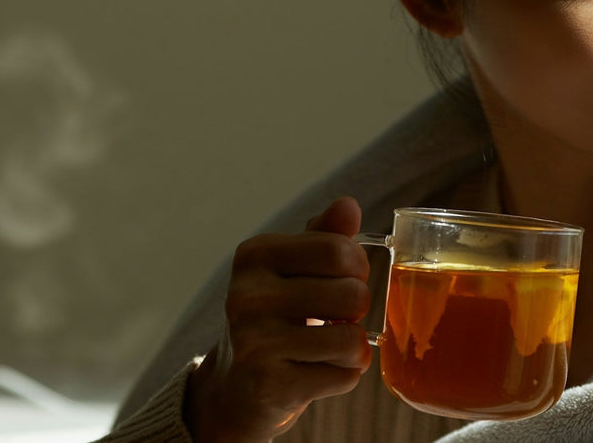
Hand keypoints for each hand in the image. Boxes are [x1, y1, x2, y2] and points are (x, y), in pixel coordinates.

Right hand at [184, 197, 371, 441]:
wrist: (234, 386)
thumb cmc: (273, 317)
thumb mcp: (292, 269)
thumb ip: (323, 236)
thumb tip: (348, 205)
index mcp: (254, 255)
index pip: (338, 250)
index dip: (358, 266)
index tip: (347, 278)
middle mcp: (247, 295)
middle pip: (352, 294)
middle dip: (358, 309)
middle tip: (338, 316)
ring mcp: (255, 342)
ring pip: (351, 339)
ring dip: (354, 346)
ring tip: (331, 345)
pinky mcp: (270, 385)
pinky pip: (344, 376)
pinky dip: (344, 375)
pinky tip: (319, 371)